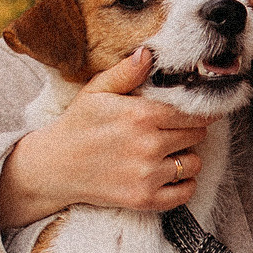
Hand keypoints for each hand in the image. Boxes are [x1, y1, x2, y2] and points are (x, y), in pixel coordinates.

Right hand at [0, 50, 210, 228]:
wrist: (54, 167)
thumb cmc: (78, 125)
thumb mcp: (96, 91)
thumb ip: (125, 72)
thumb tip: (148, 54)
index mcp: (141, 115)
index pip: (192, 112)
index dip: (198, 111)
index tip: (195, 112)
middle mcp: (148, 145)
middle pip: (197, 136)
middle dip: (190, 131)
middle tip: (174, 131)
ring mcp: (147, 175)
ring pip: (194, 164)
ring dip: (187, 158)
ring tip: (170, 153)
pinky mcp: (144, 199)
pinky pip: (185, 193)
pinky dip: (184, 185)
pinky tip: (171, 175)